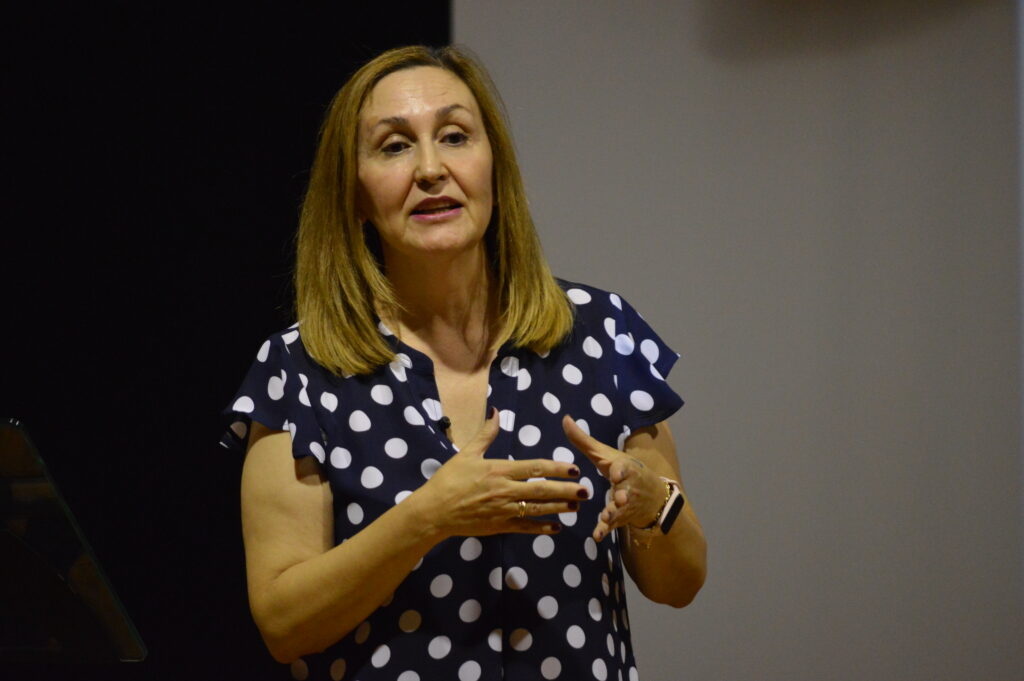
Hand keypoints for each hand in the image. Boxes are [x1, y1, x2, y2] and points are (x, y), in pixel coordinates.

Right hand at [417, 408, 585, 539]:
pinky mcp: (500, 526)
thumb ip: (486, 434)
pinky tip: (556, 527)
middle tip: (586, 491)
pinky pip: (525, 527)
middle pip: (541, 490)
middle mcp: (505, 491)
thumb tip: (496, 412)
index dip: (557, 468)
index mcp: (499, 470)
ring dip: (559, 508)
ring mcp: (503, 510)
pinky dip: (541, 528)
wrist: (434, 510)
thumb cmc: (450, 479)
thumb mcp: (467, 453)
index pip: (535, 468)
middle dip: (566, 490)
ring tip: (577, 506)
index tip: (574, 469)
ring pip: (537, 509)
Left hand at [562, 415, 663, 541]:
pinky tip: (597, 536)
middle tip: (619, 498)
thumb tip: (564, 418)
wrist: (651, 495)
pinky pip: (614, 526)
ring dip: (614, 513)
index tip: (616, 474)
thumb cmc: (622, 470)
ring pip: (620, 509)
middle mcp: (628, 487)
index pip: (625, 468)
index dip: (621, 471)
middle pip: (626, 491)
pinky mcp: (622, 518)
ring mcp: (626, 504)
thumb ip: (583, 440)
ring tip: (607, 517)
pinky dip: (606, 530)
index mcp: (625, 469)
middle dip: (623, 495)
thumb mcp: (605, 455)